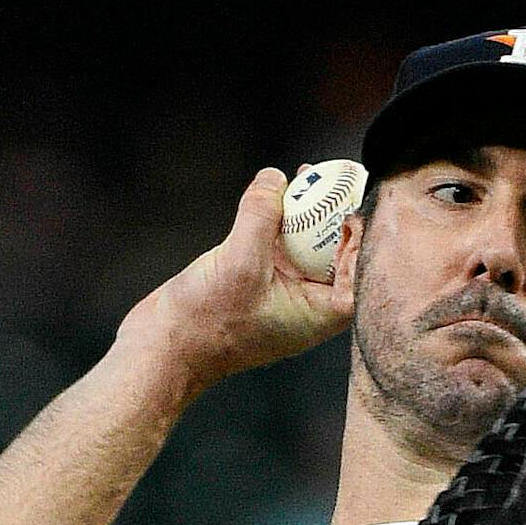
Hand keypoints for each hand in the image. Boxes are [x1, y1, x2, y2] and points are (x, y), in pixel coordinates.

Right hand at [117, 167, 353, 399]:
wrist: (164, 346)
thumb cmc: (206, 324)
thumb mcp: (241, 262)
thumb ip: (261, 216)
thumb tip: (275, 179)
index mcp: (316, 314)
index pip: (358, 276)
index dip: (361, 241)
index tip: (351, 209)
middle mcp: (304, 305)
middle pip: (333, 256)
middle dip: (332, 217)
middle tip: (332, 182)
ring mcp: (280, 293)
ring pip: (303, 247)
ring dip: (304, 214)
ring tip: (304, 178)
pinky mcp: (256, 281)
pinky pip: (276, 246)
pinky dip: (277, 222)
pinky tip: (273, 195)